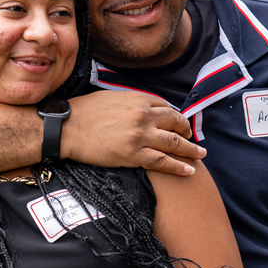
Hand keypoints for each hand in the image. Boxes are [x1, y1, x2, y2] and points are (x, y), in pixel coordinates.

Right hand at [63, 90, 205, 174]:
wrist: (67, 128)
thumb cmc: (84, 112)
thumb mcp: (110, 97)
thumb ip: (130, 102)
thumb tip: (142, 107)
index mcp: (137, 99)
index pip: (165, 106)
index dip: (175, 116)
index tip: (179, 123)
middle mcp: (143, 115)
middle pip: (175, 122)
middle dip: (187, 130)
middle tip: (193, 138)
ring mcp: (140, 136)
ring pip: (175, 143)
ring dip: (191, 150)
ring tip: (201, 155)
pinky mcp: (134, 155)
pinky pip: (163, 162)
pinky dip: (179, 167)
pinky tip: (189, 170)